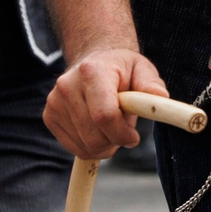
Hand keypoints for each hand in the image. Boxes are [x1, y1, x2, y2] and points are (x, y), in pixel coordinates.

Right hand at [44, 45, 169, 159]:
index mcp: (92, 72)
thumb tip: (161, 97)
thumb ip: (151, 85)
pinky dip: (89, 146)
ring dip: (103, 145)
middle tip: (124, 131)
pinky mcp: (49, 116)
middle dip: (114, 142)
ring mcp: (55, 101)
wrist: (94, 64)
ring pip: (84, 146)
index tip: (134, 137)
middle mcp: (67, 85)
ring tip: (110, 126)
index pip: (104, 116)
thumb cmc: (122, 70)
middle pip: (94, 136)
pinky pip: (74, 147)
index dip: (122, 134)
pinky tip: (95, 129)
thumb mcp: (142, 70)